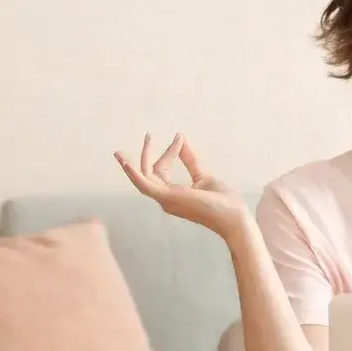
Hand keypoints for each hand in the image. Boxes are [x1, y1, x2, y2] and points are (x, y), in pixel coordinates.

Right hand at [114, 132, 248, 240]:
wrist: (232, 215)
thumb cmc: (222, 201)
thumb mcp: (203, 175)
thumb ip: (191, 161)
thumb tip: (182, 140)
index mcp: (173, 194)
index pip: (162, 170)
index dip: (170, 152)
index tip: (180, 138)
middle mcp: (166, 199)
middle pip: (150, 172)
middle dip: (147, 154)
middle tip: (148, 135)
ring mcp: (166, 199)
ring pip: (142, 179)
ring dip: (131, 165)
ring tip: (119, 153)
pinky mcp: (168, 197)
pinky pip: (145, 185)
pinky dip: (134, 174)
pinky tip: (127, 163)